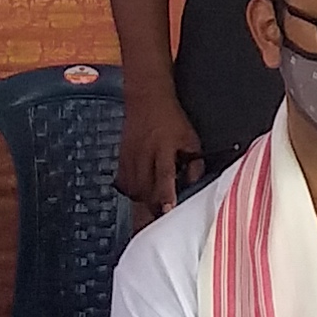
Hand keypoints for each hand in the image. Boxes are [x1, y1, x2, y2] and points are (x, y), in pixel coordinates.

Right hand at [115, 88, 204, 215]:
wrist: (147, 99)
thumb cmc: (172, 119)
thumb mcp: (190, 139)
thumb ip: (194, 163)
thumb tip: (194, 185)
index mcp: (164, 147)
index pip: (164, 174)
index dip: (165, 194)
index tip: (167, 209)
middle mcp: (145, 152)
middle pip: (144, 186)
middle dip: (152, 204)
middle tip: (160, 217)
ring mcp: (131, 155)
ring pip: (132, 186)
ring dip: (141, 200)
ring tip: (150, 208)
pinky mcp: (122, 156)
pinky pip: (123, 181)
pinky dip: (131, 191)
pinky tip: (138, 194)